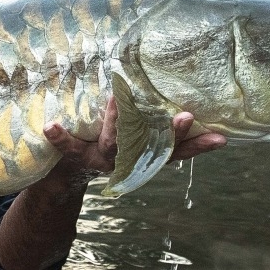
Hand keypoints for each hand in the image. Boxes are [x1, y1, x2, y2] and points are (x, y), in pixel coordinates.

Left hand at [41, 96, 225, 181]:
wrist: (75, 171)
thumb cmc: (116, 145)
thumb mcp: (142, 140)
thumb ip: (164, 125)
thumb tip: (198, 99)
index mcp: (148, 157)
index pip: (178, 151)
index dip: (198, 146)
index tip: (219, 138)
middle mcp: (130, 160)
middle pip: (153, 149)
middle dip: (170, 134)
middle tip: (187, 117)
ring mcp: (105, 159)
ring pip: (115, 144)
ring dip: (118, 124)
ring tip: (117, 99)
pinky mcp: (78, 155)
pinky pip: (70, 148)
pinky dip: (60, 138)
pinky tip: (50, 127)